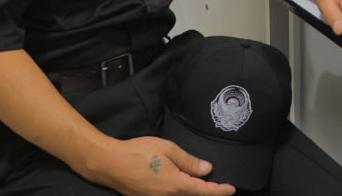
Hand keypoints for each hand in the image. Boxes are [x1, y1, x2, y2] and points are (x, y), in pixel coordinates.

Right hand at [81, 135, 234, 195]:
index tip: (231, 189)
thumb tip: (206, 170)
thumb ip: (189, 161)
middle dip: (208, 192)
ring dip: (193, 192)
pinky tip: (182, 185)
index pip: (204, 191)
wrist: (110, 164)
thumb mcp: (168, 149)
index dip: (220, 191)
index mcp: (175, 185)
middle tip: (220, 186)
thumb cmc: (137, 153)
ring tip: (203, 184)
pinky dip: (180, 192)